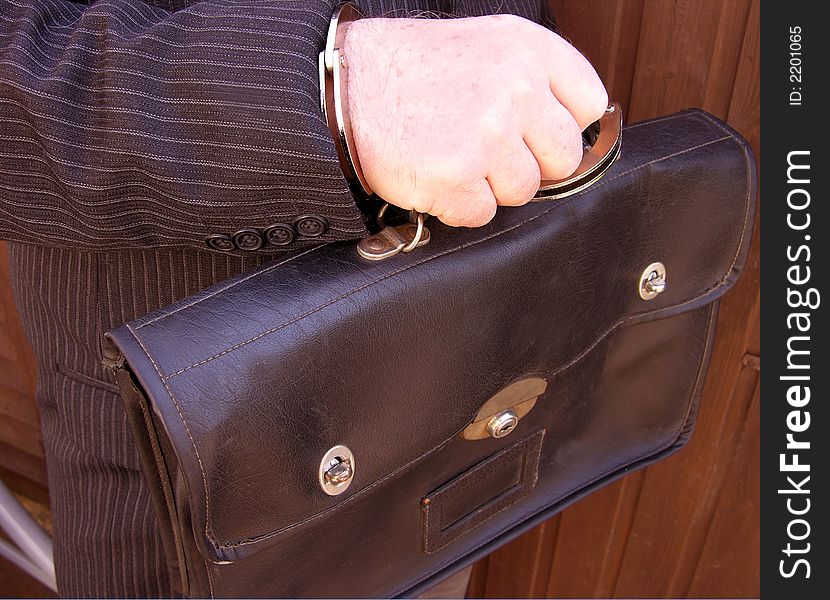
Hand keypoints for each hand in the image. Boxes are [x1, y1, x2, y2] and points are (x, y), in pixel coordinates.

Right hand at [344, 14, 607, 226]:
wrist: (344, 85)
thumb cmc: (412, 70)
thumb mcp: (486, 46)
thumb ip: (536, 79)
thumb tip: (574, 128)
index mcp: (529, 50)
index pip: (588, 105)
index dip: (560, 126)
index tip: (533, 133)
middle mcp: (516, 88)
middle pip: (564, 157)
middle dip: (529, 162)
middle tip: (485, 148)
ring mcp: (487, 135)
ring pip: (524, 190)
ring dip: (490, 185)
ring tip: (453, 155)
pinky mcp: (457, 178)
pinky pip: (482, 214)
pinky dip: (456, 205)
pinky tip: (434, 174)